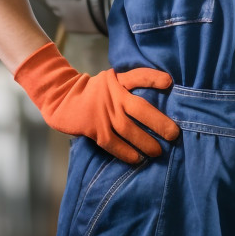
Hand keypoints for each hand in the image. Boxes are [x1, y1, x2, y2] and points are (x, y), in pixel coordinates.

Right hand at [13, 42, 179, 163]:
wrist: (60, 98)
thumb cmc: (93, 91)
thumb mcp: (110, 82)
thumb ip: (127, 87)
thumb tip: (157, 102)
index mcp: (117, 80)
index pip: (138, 76)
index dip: (153, 78)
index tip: (169, 82)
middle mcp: (113, 95)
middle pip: (140, 108)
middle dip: (158, 122)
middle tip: (174, 133)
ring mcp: (103, 113)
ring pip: (128, 129)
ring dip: (145, 142)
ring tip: (158, 151)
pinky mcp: (94, 129)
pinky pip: (113, 143)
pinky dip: (126, 152)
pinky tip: (138, 159)